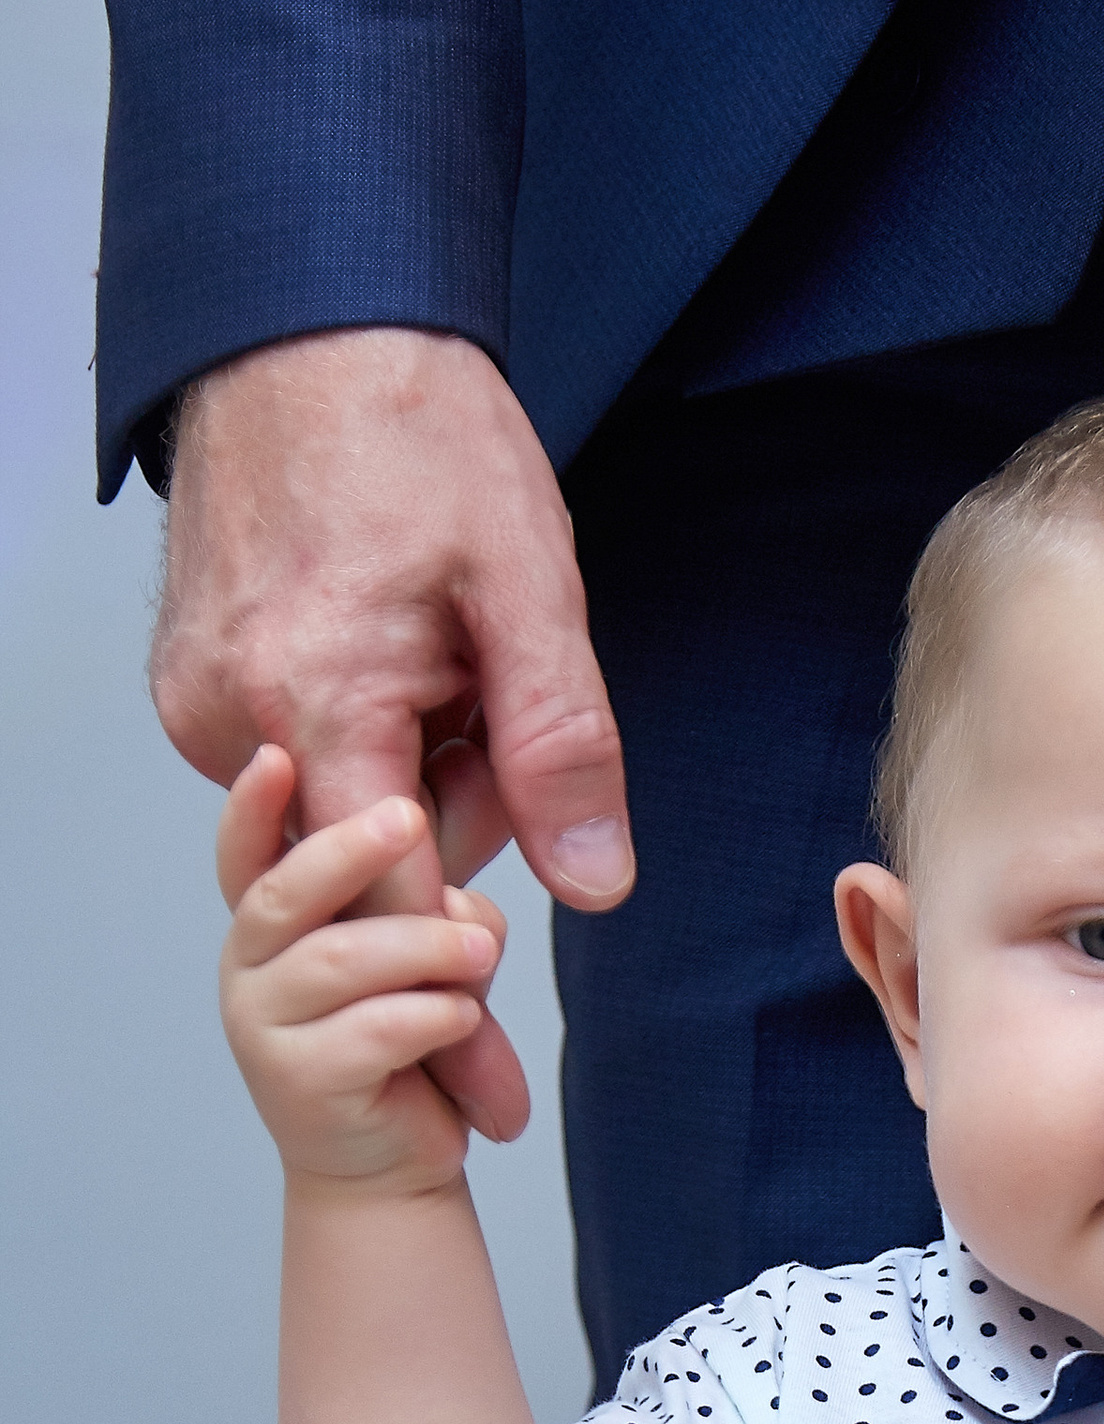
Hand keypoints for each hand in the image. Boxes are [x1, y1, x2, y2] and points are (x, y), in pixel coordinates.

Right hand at [157, 327, 632, 1136]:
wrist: (307, 323)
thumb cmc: (426, 438)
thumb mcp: (529, 589)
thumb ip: (560, 745)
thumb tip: (590, 887)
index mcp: (320, 702)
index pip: (390, 904)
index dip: (451, 1005)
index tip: (488, 1100)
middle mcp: (236, 716)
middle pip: (373, 852)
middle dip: (458, 818)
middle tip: (498, 696)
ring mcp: (201, 694)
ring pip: (342, 799)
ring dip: (417, 762)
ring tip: (449, 642)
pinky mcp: (193, 671)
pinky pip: (304, 747)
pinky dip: (370, 723)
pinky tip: (398, 635)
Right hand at [218, 746, 507, 1193]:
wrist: (396, 1156)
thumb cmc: (412, 1036)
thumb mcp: (424, 953)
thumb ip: (430, 909)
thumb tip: (461, 909)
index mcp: (275, 918)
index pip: (246, 849)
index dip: (251, 805)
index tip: (275, 754)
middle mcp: (250, 964)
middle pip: (286, 891)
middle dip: (349, 850)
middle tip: (408, 820)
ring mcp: (263, 1025)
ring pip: (339, 959)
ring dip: (422, 945)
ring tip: (479, 949)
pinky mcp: (299, 1082)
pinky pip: (374, 1028)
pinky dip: (433, 1013)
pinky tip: (465, 1017)